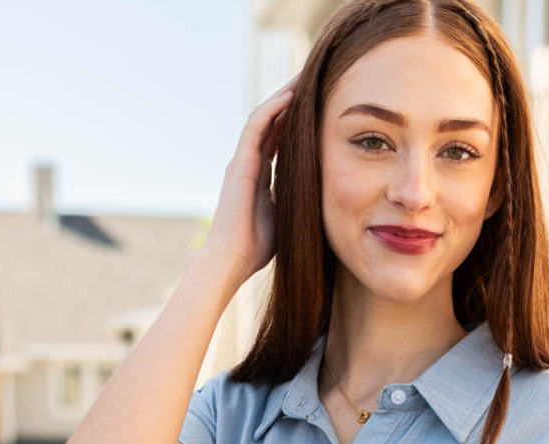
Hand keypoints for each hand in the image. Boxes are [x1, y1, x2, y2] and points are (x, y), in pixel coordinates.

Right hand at [200, 76, 298, 287]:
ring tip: (303, 78)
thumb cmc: (255, 248)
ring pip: (263, 118)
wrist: (231, 261)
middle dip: (290, 101)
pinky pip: (256, 127)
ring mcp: (242, 161)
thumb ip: (292, 198)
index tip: (316, 108)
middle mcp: (248, 164)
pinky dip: (272, 110)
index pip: (277, 140)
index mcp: (258, 176)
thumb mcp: (283, 217)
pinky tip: (290, 96)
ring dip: (282, 96)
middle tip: (313, 81)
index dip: (294, 122)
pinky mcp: (239, 163)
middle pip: (271, 123)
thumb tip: (317, 191)